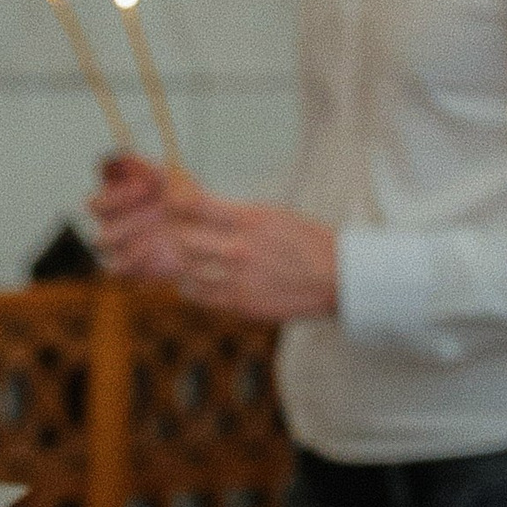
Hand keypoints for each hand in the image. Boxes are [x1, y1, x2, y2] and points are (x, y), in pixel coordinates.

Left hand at [90, 167, 337, 319]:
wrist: (335, 277)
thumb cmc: (305, 243)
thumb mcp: (272, 216)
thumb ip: (237, 216)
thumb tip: (203, 209)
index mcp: (249, 219)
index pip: (196, 206)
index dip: (176, 203)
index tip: (170, 201)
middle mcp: (240, 248)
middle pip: (185, 241)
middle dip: (177, 237)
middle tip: (174, 235)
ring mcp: (239, 279)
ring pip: (189, 271)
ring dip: (183, 265)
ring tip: (186, 261)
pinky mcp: (241, 304)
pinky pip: (202, 297)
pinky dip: (192, 289)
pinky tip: (195, 282)